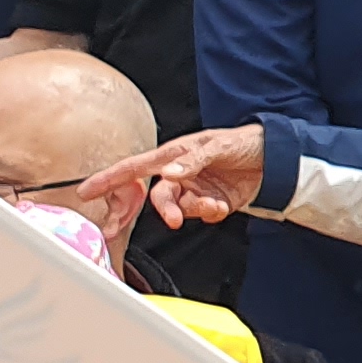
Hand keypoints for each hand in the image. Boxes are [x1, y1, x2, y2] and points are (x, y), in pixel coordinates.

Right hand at [98, 128, 265, 229]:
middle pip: (157, 197)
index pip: (135, 167)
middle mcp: (180, 174)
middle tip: (171, 220)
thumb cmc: (244, 142)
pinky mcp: (210, 203)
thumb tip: (170, 174)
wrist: (276, 159)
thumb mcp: (219, 145)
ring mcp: (194, 190)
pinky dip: (209, 214)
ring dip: (194, 211)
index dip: (108, 178)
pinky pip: (200, 216)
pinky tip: (222, 206)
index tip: (85, 191)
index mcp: (175, 155)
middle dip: (164, 210)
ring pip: (179, 209)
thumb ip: (194, 161)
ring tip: (214, 204)